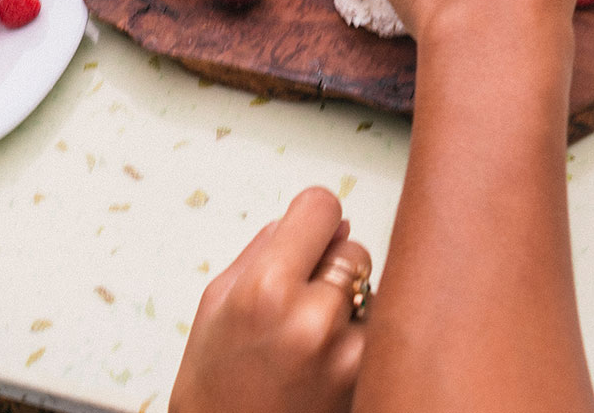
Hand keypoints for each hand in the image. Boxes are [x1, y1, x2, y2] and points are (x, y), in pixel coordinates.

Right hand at [172, 188, 371, 412]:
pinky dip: (360, 335)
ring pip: (372, 289)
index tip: (306, 229)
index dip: (311, 217)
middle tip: (298, 296)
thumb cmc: (213, 386)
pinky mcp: (368, 378)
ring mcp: (348, 354)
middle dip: (330, 263)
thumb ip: (264, 249)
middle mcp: (313, 319)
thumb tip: (309, 217)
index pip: (322, 206)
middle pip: (353, 246)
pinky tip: (326, 358)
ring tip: (308, 337)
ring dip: (349, 301)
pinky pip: (379, 330)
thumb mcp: (217, 302)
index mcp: (266, 290)